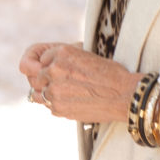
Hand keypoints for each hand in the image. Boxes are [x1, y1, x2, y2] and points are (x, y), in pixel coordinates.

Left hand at [19, 41, 138, 124]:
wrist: (124, 95)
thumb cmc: (110, 74)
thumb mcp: (85, 55)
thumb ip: (63, 59)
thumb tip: (45, 65)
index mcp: (62, 52)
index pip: (41, 59)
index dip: (46, 65)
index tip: (54, 70)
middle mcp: (54, 69)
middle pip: (35, 76)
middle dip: (43, 79)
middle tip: (55, 84)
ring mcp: (54, 90)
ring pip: (37, 92)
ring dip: (46, 93)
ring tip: (61, 94)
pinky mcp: (58, 108)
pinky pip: (47, 106)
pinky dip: (55, 104)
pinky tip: (70, 102)